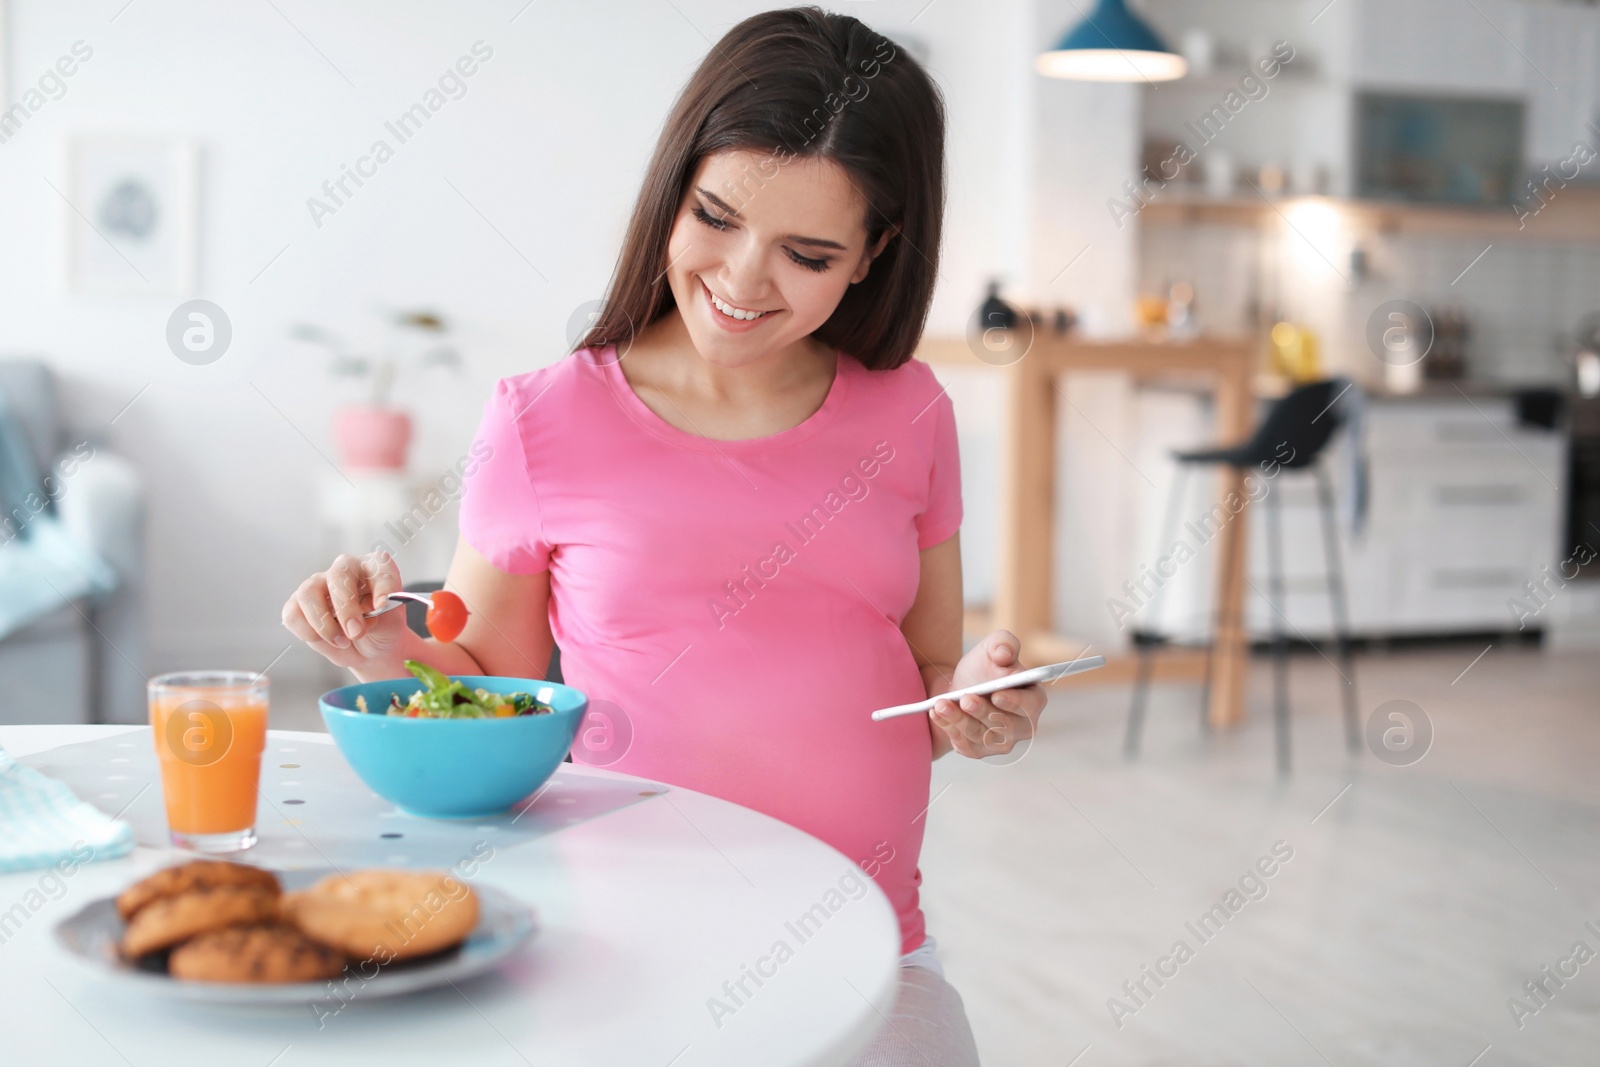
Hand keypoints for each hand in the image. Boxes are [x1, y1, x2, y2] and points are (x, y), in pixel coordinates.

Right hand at [282, 551, 408, 670]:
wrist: (369, 650)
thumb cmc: (383, 631)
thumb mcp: (393, 626)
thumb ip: (383, 616)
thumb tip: (366, 610)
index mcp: (375, 568)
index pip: (379, 564)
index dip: (381, 584)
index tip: (382, 606)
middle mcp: (346, 569)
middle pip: (338, 575)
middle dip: (345, 606)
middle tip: (355, 633)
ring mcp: (320, 584)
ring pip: (308, 593)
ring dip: (324, 623)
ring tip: (343, 642)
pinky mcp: (299, 604)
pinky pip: (293, 614)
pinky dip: (307, 632)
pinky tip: (326, 641)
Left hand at [928, 629, 1045, 758]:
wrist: (960, 687)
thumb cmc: (983, 669)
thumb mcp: (992, 647)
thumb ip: (1003, 643)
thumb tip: (1005, 655)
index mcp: (1033, 698)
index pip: (1031, 704)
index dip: (1016, 702)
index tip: (998, 695)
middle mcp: (1022, 725)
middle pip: (1005, 725)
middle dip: (983, 712)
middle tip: (965, 698)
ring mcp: (1001, 742)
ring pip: (981, 736)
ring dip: (960, 720)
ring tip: (941, 704)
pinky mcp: (979, 750)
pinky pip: (964, 744)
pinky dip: (948, 727)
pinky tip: (937, 713)